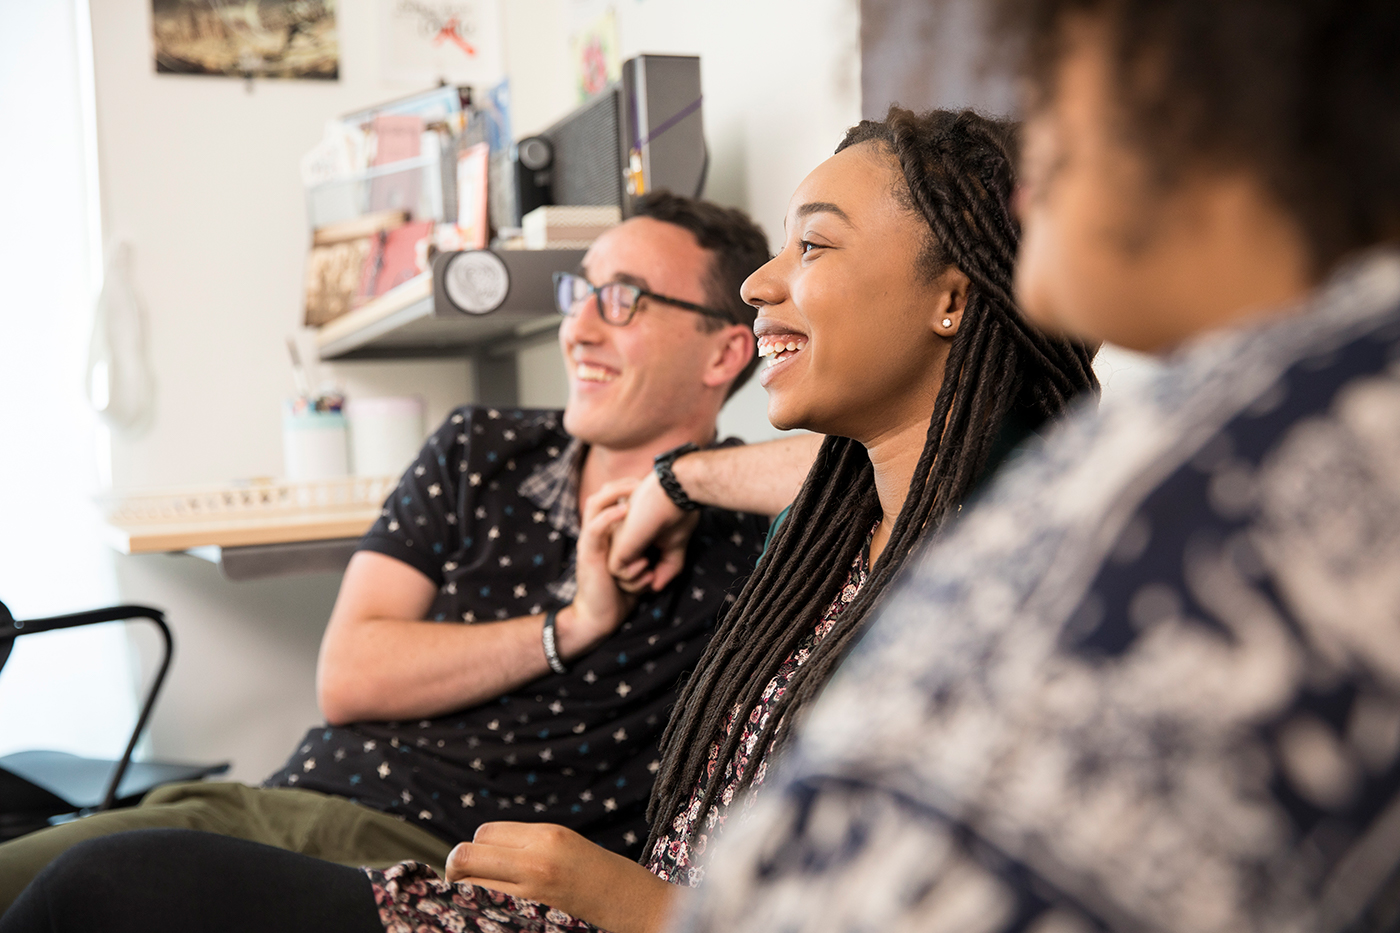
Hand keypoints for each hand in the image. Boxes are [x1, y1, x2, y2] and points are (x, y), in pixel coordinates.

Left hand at [447, 822, 678, 932]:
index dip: (477, 847)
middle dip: (457, 867)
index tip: (481, 861)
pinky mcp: (533, 912)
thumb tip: (485, 851)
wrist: (635, 906)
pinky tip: (489, 907)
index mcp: (547, 834)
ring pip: (469, 883)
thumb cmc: (602, 876)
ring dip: (465, 888)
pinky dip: (481, 904)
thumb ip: (528, 845)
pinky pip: (488, 904)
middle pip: (467, 854)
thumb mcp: (566, 845)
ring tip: (477, 894)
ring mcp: (532, 888)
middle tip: (462, 879)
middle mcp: (536, 857)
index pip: (483, 833)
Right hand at [556, 479, 638, 657]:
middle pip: (601, 496)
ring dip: (615, 493)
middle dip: (621, 484)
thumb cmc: (618, 596)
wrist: (599, 620)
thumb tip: (672, 547)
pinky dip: (610, 515)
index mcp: (604, 536)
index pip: (609, 500)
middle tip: (642, 479)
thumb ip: (648, 555)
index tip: (648, 482)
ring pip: (595, 505)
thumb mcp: (638, 569)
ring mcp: (589, 543)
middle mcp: (594, 535)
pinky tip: (625, 508)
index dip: (625, 487)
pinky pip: (595, 528)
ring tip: (634, 487)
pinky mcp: (589, 555)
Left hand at [607, 470, 699, 592]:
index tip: (658, 571)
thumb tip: (655, 586)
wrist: (673, 496)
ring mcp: (618, 541)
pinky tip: (645, 562)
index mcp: (635, 539)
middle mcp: (623, 540)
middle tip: (652, 575)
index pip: (635, 568)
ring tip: (649, 570)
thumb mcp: (673, 547)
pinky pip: (617, 572)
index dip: (646, 577)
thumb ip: (666, 567)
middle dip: (639, 584)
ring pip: (619, 576)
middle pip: (625, 575)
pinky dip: (632, 576)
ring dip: (636, 583)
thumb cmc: (677, 515)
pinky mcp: (617, 543)